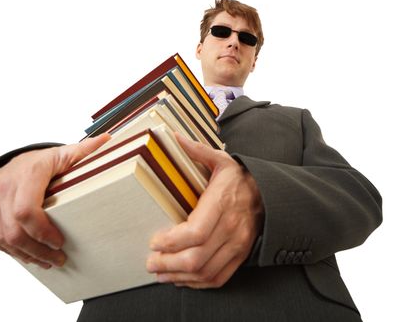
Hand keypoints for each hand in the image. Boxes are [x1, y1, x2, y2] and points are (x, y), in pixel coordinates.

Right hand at [0, 133, 110, 268]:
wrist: (13, 161)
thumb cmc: (41, 161)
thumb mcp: (62, 154)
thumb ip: (83, 150)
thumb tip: (107, 139)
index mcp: (27, 173)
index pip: (27, 210)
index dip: (43, 232)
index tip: (60, 242)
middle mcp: (4, 186)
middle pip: (14, 231)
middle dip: (38, 250)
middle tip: (59, 259)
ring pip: (3, 238)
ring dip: (26, 255)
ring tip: (47, 261)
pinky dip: (12, 251)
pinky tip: (29, 256)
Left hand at [146, 132, 263, 287]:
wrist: (268, 195)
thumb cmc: (239, 179)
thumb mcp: (221, 160)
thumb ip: (197, 150)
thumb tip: (174, 136)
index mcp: (222, 204)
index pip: (196, 232)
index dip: (171, 241)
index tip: (154, 241)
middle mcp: (231, 229)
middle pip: (196, 257)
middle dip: (168, 263)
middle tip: (150, 263)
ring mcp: (237, 246)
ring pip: (205, 271)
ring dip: (178, 276)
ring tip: (159, 273)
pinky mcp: (239, 257)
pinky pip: (218, 278)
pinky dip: (197, 283)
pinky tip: (180, 279)